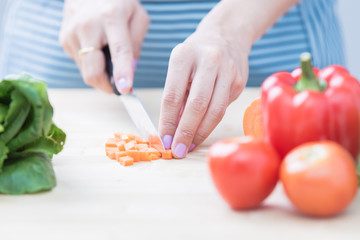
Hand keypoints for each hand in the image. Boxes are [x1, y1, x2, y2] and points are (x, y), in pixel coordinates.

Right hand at [59, 0, 148, 92]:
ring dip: (99, 73)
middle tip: (118, 87)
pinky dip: (90, 64)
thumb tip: (129, 71)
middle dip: (106, 86)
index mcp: (112, 17)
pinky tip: (96, 48)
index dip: (122, 72)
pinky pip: (79, 64)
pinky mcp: (64, 39)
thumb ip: (137, 44)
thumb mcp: (138, 16)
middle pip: (93, 70)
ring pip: (85, 71)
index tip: (124, 89)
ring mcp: (72, 33)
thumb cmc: (118, 3)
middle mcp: (88, 25)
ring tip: (107, 58)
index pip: (119, 50)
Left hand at [159, 18, 250, 157]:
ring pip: (215, 110)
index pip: (172, 96)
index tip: (164, 140)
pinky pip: (224, 108)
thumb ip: (176, 96)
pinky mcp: (239, 81)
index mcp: (184, 56)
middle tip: (177, 151)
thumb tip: (172, 130)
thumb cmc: (195, 56)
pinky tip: (202, 131)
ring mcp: (227, 70)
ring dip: (201, 133)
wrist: (226, 35)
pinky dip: (211, 123)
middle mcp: (208, 60)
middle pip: (197, 105)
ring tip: (189, 146)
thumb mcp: (179, 67)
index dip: (168, 122)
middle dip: (185, 132)